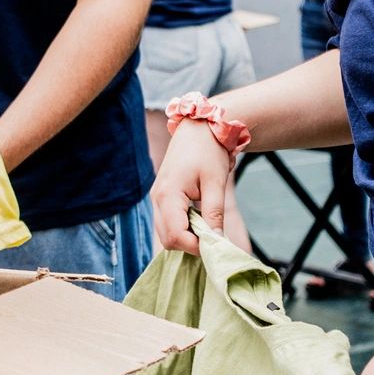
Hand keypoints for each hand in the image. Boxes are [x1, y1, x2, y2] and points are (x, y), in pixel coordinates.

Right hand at [149, 121, 233, 251]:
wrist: (199, 128)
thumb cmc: (209, 151)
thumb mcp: (215, 183)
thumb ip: (214, 213)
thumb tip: (217, 242)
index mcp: (168, 194)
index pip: (175, 236)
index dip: (196, 246)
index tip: (216, 243)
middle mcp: (157, 198)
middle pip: (166, 239)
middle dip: (190, 244)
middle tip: (212, 235)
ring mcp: (156, 198)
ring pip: (165, 233)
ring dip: (186, 237)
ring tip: (207, 226)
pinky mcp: (161, 197)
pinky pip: (167, 223)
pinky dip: (182, 228)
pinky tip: (199, 220)